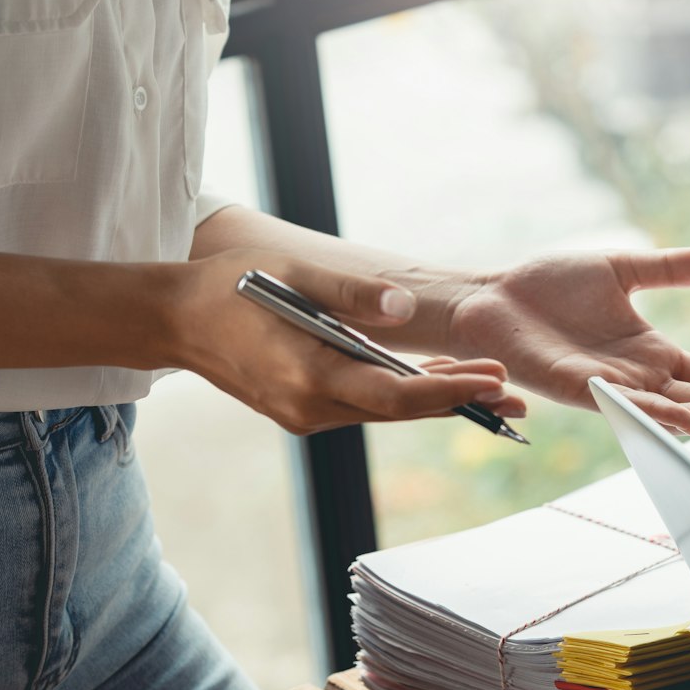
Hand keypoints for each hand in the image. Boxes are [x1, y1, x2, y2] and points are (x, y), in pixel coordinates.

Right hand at [168, 252, 527, 435]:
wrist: (173, 320)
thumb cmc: (229, 288)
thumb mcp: (293, 274)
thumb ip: (352, 292)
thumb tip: (406, 308)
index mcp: (305, 377)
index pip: (393, 396)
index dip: (448, 391)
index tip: (493, 381)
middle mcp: (308, 408)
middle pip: (399, 410)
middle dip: (458, 400)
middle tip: (516, 395)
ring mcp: (305, 415)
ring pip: (384, 411)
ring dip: (434, 399)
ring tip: (491, 389)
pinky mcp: (304, 411)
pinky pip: (365, 406)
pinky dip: (402, 394)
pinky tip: (438, 381)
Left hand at [431, 248, 689, 432]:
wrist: (492, 296)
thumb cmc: (549, 285)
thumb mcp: (623, 267)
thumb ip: (673, 269)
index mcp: (653, 352)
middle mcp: (639, 377)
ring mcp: (612, 387)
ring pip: (672, 409)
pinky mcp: (581, 389)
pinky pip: (626, 406)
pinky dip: (659, 414)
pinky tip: (688, 418)